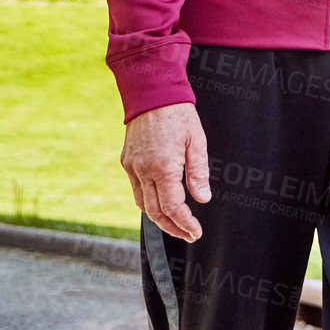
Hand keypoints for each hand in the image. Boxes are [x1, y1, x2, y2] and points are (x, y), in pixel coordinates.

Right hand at [120, 103, 211, 240]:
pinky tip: (161, 204)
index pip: (173, 207)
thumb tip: (202, 199)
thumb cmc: (179, 115)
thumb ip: (198, 172)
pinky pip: (136, 190)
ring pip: (142, 204)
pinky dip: (148, 202)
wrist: (152, 94)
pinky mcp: (127, 162)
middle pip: (155, 212)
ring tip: (177, 224)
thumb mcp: (197, 141)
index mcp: (163, 167)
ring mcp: (132, 167)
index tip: (195, 232)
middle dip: (172, 228)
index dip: (185, 223)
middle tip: (188, 235)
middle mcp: (143, 171)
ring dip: (159, 218)